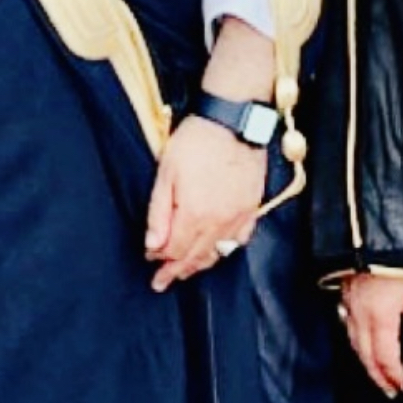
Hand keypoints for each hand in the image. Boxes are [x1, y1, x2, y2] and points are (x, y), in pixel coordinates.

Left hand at [145, 117, 266, 292]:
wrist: (233, 120)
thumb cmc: (197, 141)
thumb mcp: (166, 173)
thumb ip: (158, 213)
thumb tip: (152, 246)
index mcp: (194, 215)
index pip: (174, 250)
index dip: (160, 258)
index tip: (150, 260)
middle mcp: (219, 222)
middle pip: (195, 256)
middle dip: (177, 271)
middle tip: (164, 282)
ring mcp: (239, 216)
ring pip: (218, 251)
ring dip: (200, 263)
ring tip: (187, 271)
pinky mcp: (252, 206)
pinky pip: (239, 238)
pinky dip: (226, 248)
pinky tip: (218, 250)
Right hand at [340, 272, 402, 396]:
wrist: (369, 220)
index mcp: (380, 314)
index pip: (385, 356)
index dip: (393, 375)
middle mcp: (359, 312)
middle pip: (365, 353)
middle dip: (377, 375)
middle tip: (389, 390)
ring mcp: (348, 299)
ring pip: (352, 339)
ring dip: (364, 359)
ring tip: (376, 371)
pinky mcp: (342, 287)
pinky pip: (345, 321)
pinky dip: (353, 336)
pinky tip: (358, 338)